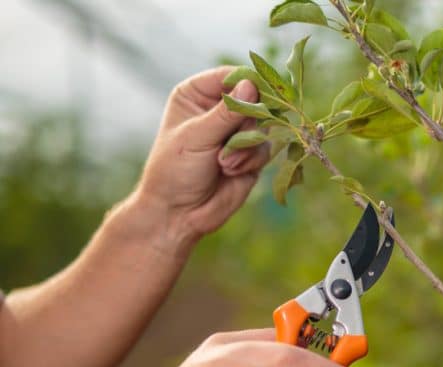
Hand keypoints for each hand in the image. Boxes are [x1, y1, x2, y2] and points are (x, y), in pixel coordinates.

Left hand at [136, 66, 271, 245]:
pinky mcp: (251, 155)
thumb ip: (227, 113)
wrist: (179, 213)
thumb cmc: (175, 169)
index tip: (259, 95)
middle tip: (231, 141)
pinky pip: (265, 149)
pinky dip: (250, 160)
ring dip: (246, 146)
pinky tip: (231, 171)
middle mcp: (219, 110)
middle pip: (254, 100)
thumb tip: (252, 85)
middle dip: (246, 123)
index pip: (231, 77)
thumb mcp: (197, 136)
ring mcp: (237, 133)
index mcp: (197, 95)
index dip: (247, 84)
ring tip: (223, 164)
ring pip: (263, 126)